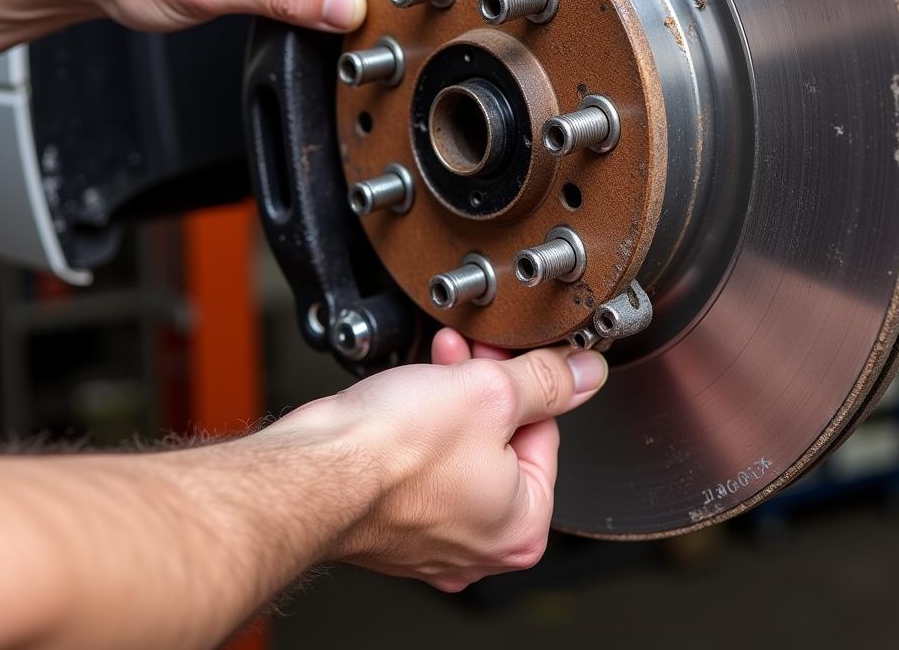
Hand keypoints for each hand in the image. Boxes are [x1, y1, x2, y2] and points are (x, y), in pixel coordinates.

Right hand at [271, 329, 607, 590]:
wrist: (314, 468)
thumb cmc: (393, 451)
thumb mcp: (491, 392)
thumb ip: (546, 381)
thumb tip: (584, 374)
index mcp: (521, 526)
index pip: (545, 434)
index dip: (524, 384)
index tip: (504, 356)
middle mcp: (479, 544)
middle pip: (503, 441)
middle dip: (486, 386)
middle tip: (470, 355)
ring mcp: (433, 538)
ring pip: (462, 448)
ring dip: (453, 397)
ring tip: (437, 364)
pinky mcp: (395, 522)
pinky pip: (425, 466)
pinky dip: (421, 427)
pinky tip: (410, 392)